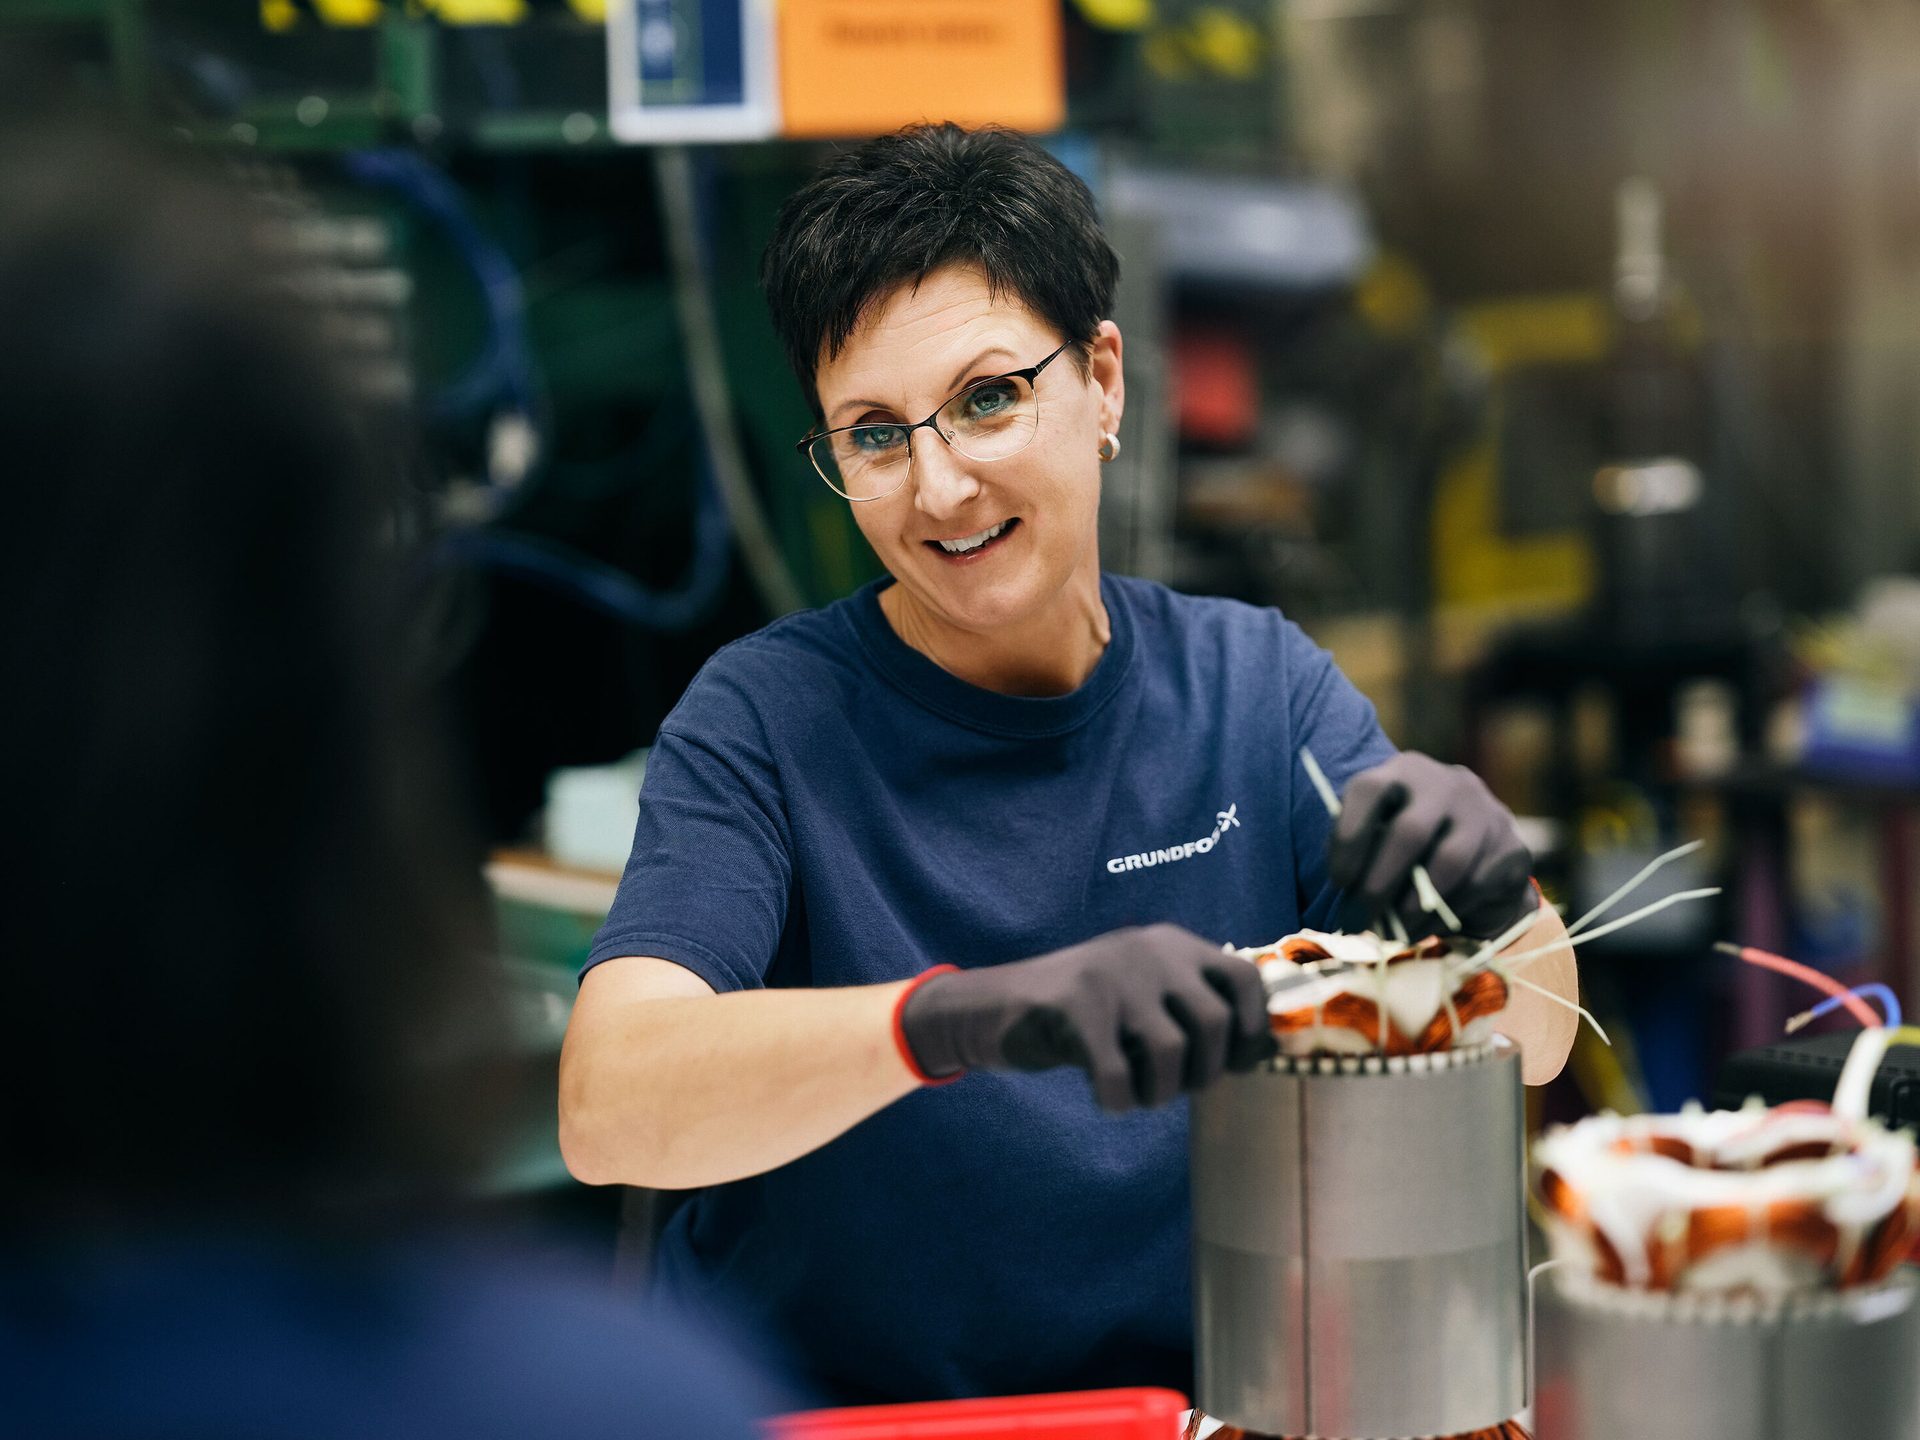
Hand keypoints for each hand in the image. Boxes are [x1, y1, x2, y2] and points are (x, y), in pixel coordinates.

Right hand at [897, 925, 1275, 1110]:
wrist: (996, 1006)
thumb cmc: (1086, 1012)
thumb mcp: (1146, 994)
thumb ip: (1197, 1009)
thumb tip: (1270, 1049)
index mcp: (1173, 944)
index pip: (1245, 978)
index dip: (1253, 1030)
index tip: (1234, 1065)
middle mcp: (1148, 951)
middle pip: (1215, 1022)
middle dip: (1205, 1072)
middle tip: (1175, 1088)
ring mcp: (1110, 976)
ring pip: (1171, 1052)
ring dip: (1162, 1092)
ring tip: (1140, 1094)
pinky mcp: (1073, 1007)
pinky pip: (1118, 1074)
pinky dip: (1119, 1100)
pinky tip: (1107, 1098)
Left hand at [1328, 751, 1535, 939]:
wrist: (1480, 858)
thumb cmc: (1411, 848)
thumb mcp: (1380, 836)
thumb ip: (1363, 854)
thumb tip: (1350, 897)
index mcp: (1405, 771)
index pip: (1370, 789)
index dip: (1349, 837)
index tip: (1338, 882)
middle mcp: (1448, 783)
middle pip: (1410, 831)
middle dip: (1377, 885)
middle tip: (1354, 923)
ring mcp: (1486, 813)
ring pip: (1447, 863)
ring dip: (1410, 908)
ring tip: (1387, 933)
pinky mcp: (1512, 848)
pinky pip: (1474, 887)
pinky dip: (1439, 916)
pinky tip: (1418, 930)